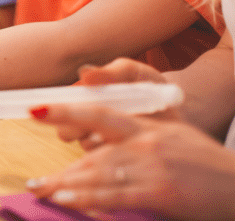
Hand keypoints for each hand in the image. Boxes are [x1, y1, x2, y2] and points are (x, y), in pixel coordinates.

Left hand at [28, 105, 234, 220]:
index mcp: (147, 126)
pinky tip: (68, 200)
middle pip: (92, 149)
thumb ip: (139, 127)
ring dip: (67, 185)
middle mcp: (146, 141)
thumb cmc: (205, 163)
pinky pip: (117, 193)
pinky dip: (89, 197)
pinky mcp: (161, 190)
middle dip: (60, 166)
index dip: (65, 110)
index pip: (98, 113)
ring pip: (99, 172)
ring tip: (43, 191)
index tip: (34, 110)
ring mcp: (153, 165)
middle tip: (33, 181)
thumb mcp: (173, 133)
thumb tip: (101, 132)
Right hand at [58, 59, 176, 149]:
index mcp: (86, 97)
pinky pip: (103, 160)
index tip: (55, 110)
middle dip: (75, 128)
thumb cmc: (152, 87)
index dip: (58, 109)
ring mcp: (99, 140)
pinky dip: (113, 152)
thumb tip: (84, 73)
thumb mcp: (133, 74)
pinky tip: (130, 143)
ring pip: (83, 145)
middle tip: (92, 124)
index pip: (62, 105)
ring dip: (97, 140)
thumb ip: (109, 73)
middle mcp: (87, 120)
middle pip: (65, 130)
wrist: (179, 112)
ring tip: (122, 131)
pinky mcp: (113, 158)